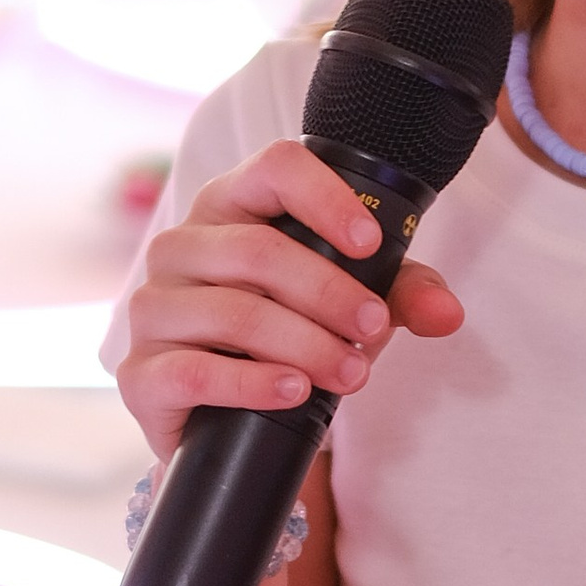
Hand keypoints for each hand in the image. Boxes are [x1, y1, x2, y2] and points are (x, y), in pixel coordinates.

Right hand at [115, 137, 463, 460]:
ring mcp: (153, 308)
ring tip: (351, 374)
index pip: (274, 167)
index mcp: (231, 206)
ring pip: (233, 313)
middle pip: (258, 250)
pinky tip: (292, 391)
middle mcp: (180, 246)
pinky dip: (253, 383)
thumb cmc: (288, 335)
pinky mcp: (140, 373)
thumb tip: (445, 312)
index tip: (369, 244)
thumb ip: (400, 296)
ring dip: (305, 346)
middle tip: (374, 331)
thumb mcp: (351, 305)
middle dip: (330, 294)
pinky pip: (195, 372)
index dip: (325, 199)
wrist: (225, 418)